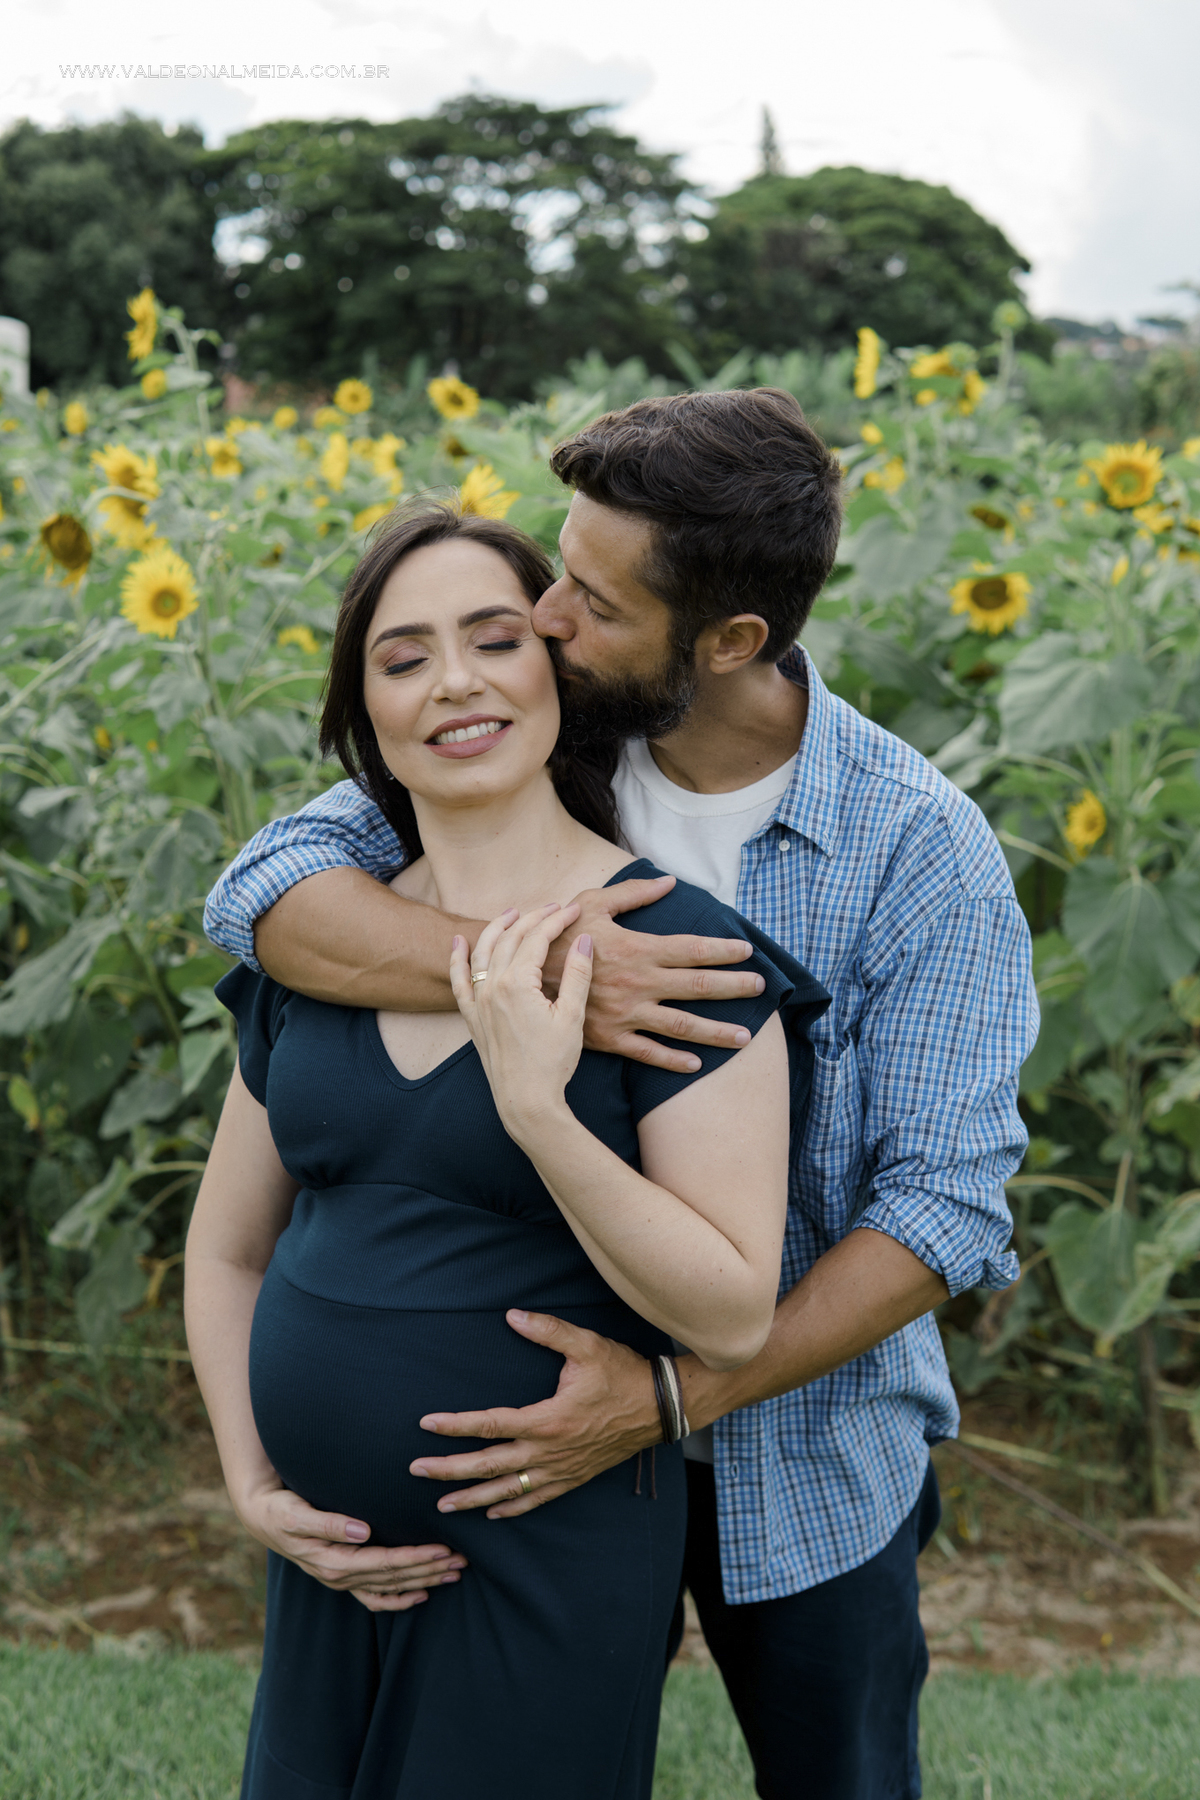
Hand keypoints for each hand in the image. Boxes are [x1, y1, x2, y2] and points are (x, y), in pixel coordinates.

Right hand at [236, 1480, 465, 1612]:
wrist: (262, 1517)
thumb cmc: (281, 1509)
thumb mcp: (297, 1513)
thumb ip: (328, 1523)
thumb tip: (361, 1530)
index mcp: (333, 1562)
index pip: (384, 1564)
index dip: (415, 1558)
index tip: (443, 1549)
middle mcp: (339, 1576)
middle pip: (393, 1578)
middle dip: (429, 1570)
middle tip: (462, 1560)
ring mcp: (341, 1579)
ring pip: (389, 1587)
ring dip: (423, 1581)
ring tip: (453, 1573)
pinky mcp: (342, 1575)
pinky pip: (374, 1596)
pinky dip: (398, 1599)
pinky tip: (421, 1595)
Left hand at [409, 1311, 661, 1517]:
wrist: (662, 1407)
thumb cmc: (623, 1373)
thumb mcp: (587, 1345)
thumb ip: (548, 1330)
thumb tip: (512, 1316)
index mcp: (547, 1419)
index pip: (490, 1425)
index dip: (455, 1426)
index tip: (426, 1425)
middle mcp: (550, 1451)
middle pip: (489, 1465)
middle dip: (449, 1470)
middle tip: (416, 1472)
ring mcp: (562, 1469)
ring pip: (509, 1490)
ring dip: (473, 1498)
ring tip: (443, 1506)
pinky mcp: (574, 1477)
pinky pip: (538, 1498)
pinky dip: (512, 1508)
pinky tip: (493, 1514)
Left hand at [449, 903, 593, 1129]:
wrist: (525, 1100)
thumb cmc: (552, 1062)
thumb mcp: (572, 1016)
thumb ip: (577, 974)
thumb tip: (583, 939)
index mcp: (516, 984)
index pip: (537, 938)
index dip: (556, 920)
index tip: (573, 909)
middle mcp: (492, 988)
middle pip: (511, 939)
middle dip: (533, 919)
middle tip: (553, 908)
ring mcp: (479, 1003)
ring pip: (483, 953)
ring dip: (497, 929)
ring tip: (512, 913)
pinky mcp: (472, 1018)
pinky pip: (459, 981)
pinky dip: (456, 959)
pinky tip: (458, 942)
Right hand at [543, 875, 765, 1074]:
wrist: (519, 978)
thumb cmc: (557, 934)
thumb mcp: (591, 903)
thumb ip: (633, 894)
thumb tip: (669, 882)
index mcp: (638, 949)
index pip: (693, 949)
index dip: (724, 950)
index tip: (748, 951)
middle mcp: (639, 984)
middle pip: (698, 987)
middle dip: (734, 987)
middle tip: (761, 988)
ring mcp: (627, 1014)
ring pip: (682, 1026)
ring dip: (717, 1032)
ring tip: (745, 1037)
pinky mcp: (611, 1039)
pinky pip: (649, 1053)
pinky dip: (674, 1061)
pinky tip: (697, 1065)